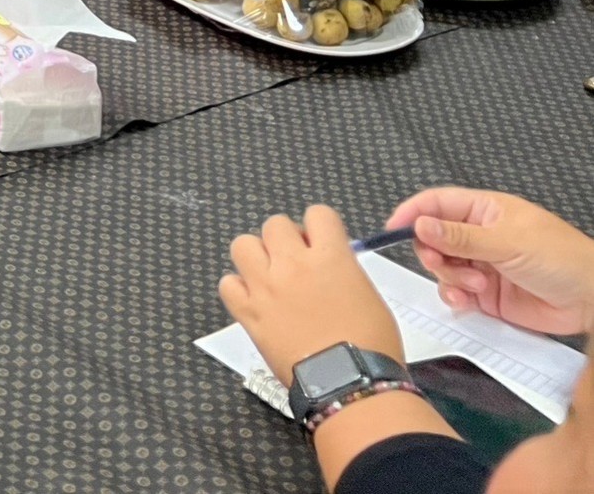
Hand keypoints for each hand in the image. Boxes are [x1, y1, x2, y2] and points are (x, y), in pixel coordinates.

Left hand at [220, 205, 405, 386]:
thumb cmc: (372, 346)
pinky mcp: (248, 312)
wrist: (351, 385)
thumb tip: (328, 263)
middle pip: (275, 224)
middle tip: (296, 263)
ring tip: (270, 277)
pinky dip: (238, 289)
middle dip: (286, 239)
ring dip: (257, 257)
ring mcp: (266, 287)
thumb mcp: (369, 295)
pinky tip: (254, 301)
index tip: (320, 243)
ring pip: (243, 244)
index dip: (319, 227)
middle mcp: (293, 265)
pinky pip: (227, 283)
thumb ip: (344, 270)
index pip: (318, 214)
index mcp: (331, 258)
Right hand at [386, 187, 593, 336]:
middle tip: (441, 264)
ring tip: (475, 285)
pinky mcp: (486, 295)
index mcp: (485, 211)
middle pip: (433, 239)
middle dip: (432, 253)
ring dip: (449, 278)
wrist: (592, 301)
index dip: (413, 213)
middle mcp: (479, 237)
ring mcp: (482, 266)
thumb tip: (420, 225)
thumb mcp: (508, 242)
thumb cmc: (560, 258)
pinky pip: (455, 293)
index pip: (437, 204)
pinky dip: (455, 297)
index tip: (393, 229)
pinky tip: (468, 300)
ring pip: (442, 268)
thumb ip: (461, 237)